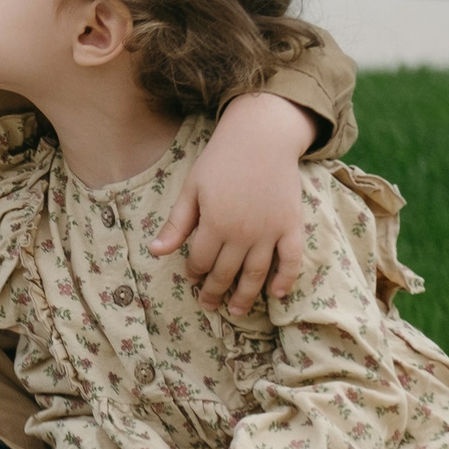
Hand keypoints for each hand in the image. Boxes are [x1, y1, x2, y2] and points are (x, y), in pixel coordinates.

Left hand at [151, 92, 318, 315]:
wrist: (262, 137)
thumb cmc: (221, 161)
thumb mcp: (192, 189)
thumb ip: (177, 224)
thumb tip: (156, 252)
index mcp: (215, 224)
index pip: (200, 261)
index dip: (194, 273)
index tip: (192, 278)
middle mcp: (243, 234)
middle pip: (226, 273)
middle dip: (214, 292)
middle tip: (209, 305)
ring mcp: (270, 232)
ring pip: (256, 274)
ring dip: (246, 297)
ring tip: (237, 311)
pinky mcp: (292, 226)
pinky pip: (292, 260)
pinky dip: (286, 279)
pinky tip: (277, 294)